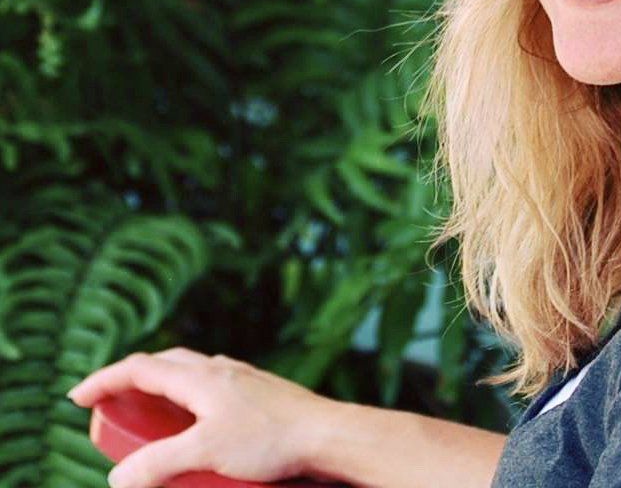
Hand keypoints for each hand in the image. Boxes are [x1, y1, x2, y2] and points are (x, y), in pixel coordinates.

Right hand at [66, 347, 339, 487]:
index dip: (104, 380)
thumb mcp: (205, 452)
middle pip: (164, 364)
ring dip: (160, 387)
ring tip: (145, 415)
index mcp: (201, 376)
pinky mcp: (257, 392)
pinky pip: (211, 387)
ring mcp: (240, 378)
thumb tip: (116, 478)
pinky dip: (188, 399)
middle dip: (130, 380)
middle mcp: (219, 369)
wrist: (326, 434)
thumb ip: (157, 464)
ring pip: (190, 373)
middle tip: (107, 406)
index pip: (141, 367)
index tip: (75, 397)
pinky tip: (194, 420)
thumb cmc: (270, 439)